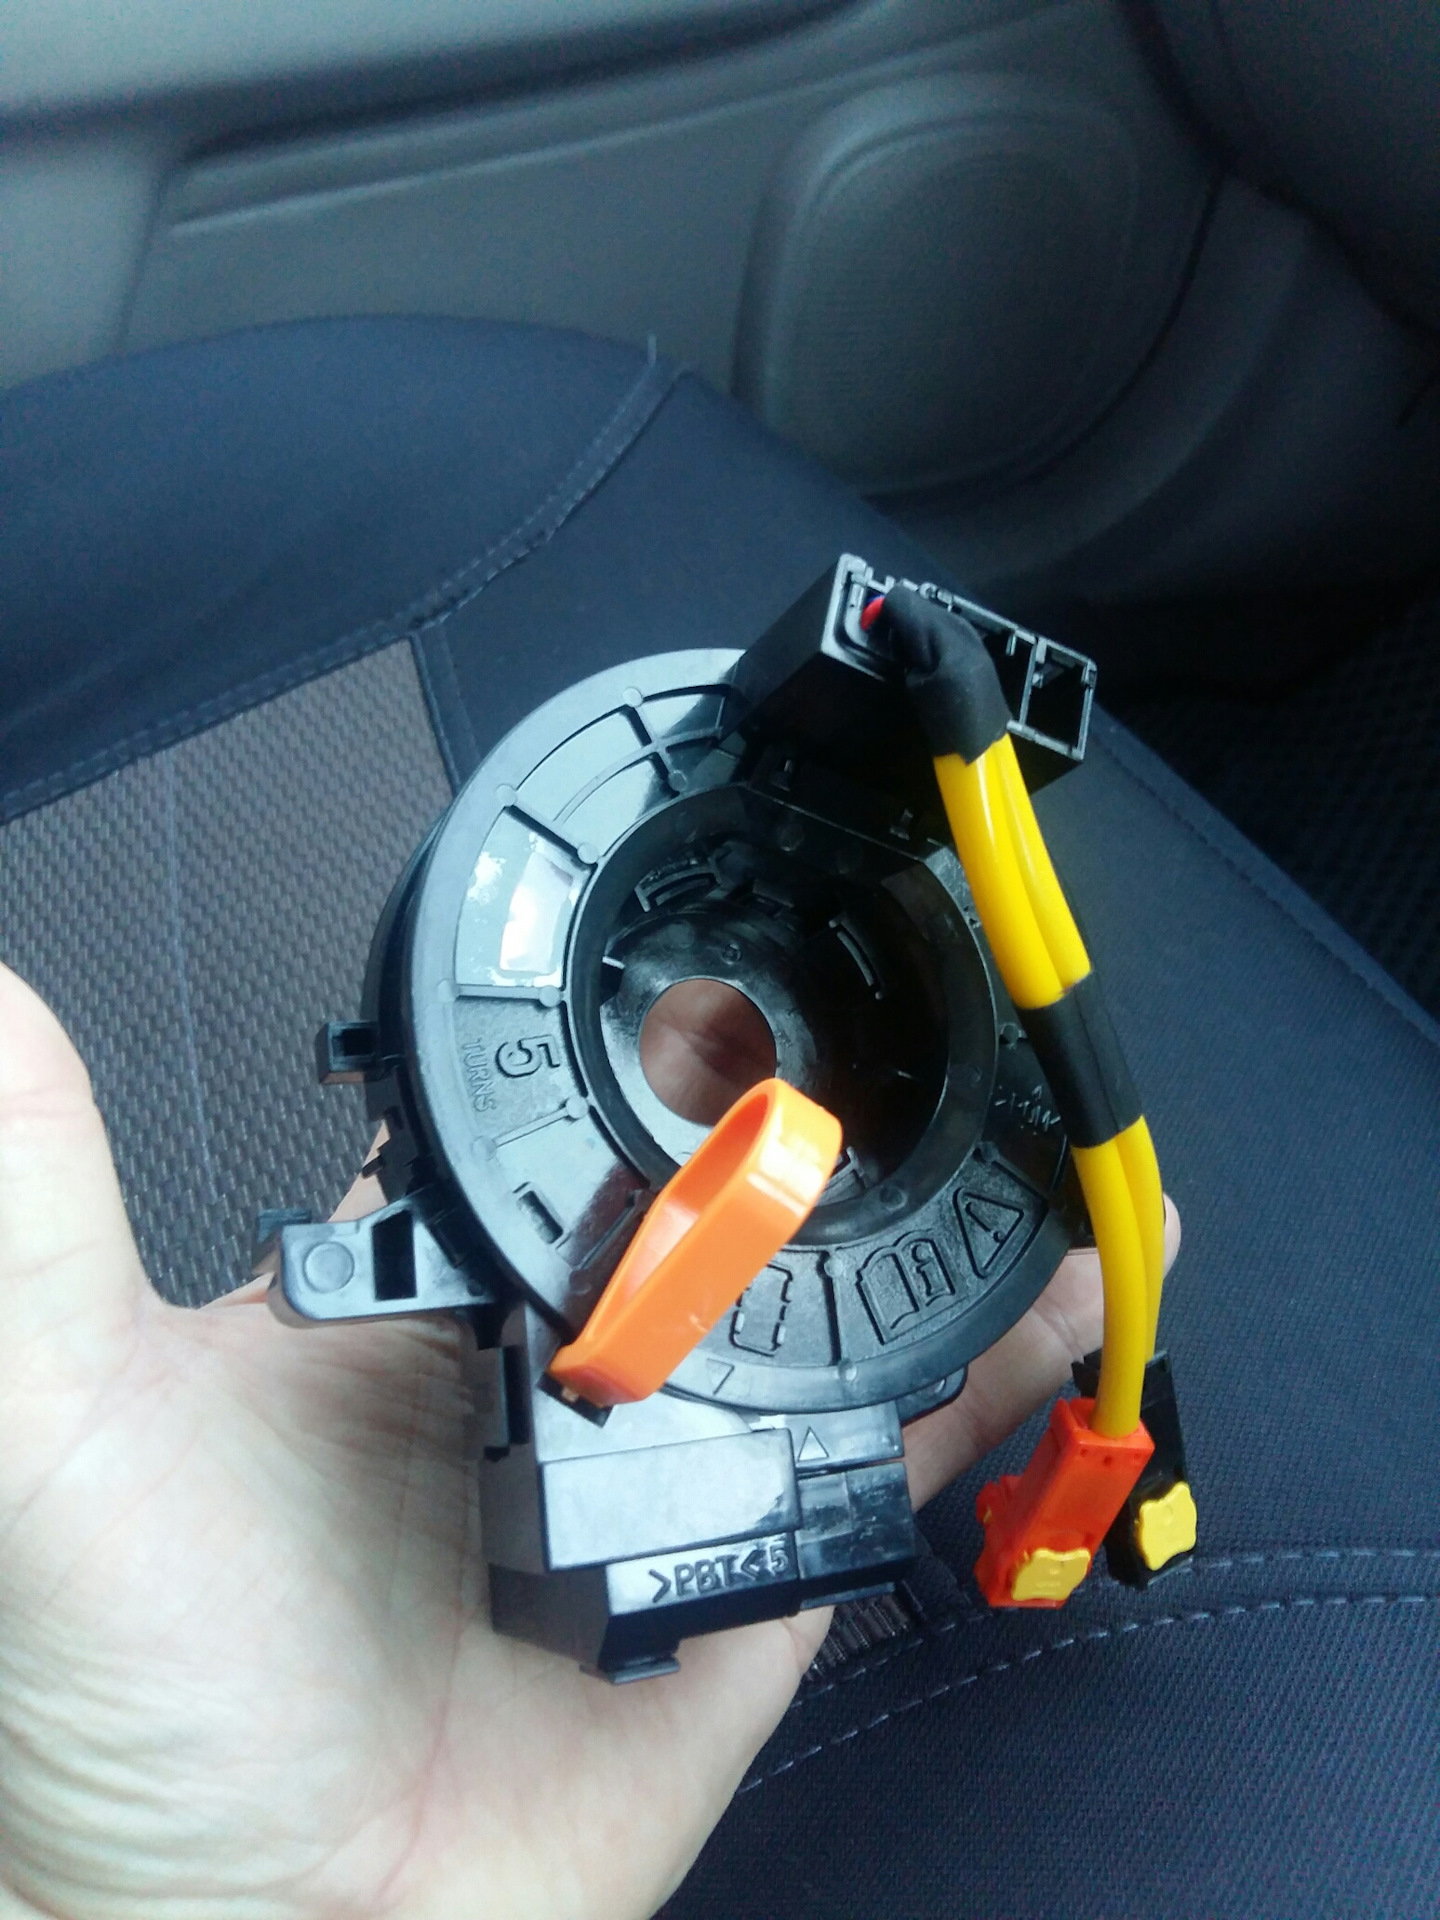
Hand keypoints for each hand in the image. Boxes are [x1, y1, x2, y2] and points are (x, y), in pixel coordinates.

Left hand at [0, 960, 1177, 1919]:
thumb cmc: (139, 1705)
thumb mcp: (72, 1419)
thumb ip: (38, 1207)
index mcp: (418, 1297)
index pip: (543, 1120)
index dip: (636, 1031)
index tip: (727, 948)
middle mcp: (547, 1370)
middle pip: (716, 1210)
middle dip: (826, 1119)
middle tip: (928, 1019)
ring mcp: (657, 1480)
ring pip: (826, 1323)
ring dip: (933, 1233)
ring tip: (1037, 1129)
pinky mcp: (741, 1594)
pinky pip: (881, 1471)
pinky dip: (982, 1391)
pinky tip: (1070, 1300)